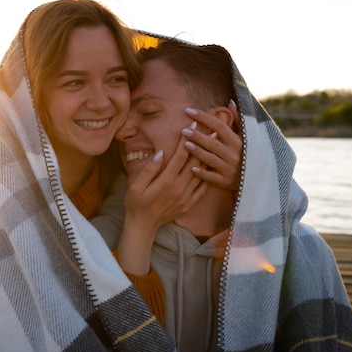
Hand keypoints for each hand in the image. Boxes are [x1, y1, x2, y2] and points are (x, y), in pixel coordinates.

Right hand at [116, 135, 206, 274]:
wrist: (142, 226)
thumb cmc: (135, 203)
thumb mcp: (135, 185)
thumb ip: (149, 169)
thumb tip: (161, 153)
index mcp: (166, 181)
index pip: (180, 156)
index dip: (187, 139)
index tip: (193, 125)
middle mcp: (179, 188)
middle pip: (194, 162)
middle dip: (202, 144)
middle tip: (212, 129)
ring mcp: (186, 197)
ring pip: (200, 174)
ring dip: (208, 158)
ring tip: (216, 144)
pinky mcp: (189, 204)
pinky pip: (202, 189)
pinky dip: (208, 177)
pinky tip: (212, 168)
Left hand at [182, 100, 241, 190]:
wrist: (258, 178)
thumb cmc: (247, 153)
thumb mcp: (246, 136)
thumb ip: (238, 119)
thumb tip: (230, 101)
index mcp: (238, 141)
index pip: (218, 125)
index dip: (203, 117)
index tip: (189, 110)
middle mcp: (234, 154)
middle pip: (213, 142)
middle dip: (198, 136)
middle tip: (183, 129)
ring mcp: (229, 169)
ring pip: (211, 159)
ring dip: (197, 152)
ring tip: (185, 144)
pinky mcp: (225, 181)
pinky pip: (212, 177)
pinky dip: (202, 173)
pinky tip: (191, 168)